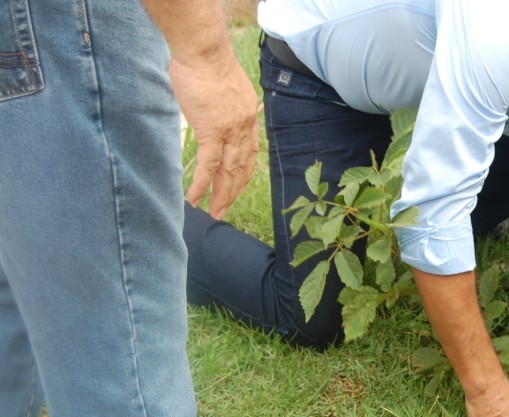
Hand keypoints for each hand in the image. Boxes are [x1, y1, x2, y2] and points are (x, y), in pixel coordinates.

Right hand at [169, 50, 258, 218]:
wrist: (203, 50)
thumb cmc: (206, 63)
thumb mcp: (223, 87)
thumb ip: (222, 106)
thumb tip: (212, 114)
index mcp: (249, 116)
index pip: (250, 153)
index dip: (244, 173)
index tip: (237, 187)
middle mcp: (245, 126)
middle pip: (241, 167)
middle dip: (233, 191)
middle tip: (224, 210)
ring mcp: (230, 130)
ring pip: (228, 170)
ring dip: (221, 194)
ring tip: (215, 212)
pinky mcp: (211, 130)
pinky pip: (208, 164)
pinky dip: (202, 183)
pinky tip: (195, 198)